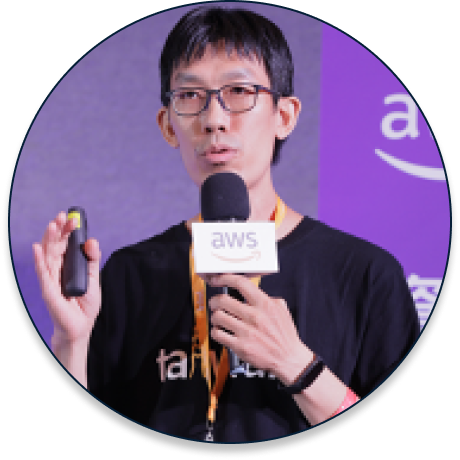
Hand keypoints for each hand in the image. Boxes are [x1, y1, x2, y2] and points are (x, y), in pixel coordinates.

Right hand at [33, 211, 101, 346]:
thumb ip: (92, 259)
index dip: (67, 231)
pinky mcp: (48, 289)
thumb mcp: (94, 277)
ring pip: (48, 255)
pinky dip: (39, 260)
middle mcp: (57, 269)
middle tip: (62, 216)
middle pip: (55, 246)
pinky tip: (38, 247)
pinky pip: (42, 272)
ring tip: (52, 225)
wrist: (82, 325)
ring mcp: (51, 278)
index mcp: (68, 265)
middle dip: (58, 230)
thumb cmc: (86, 303)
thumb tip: (91, 240)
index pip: (65, 244)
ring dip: (49, 239)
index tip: (72, 218)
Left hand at [207, 273, 312, 384]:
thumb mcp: (281, 309)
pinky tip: (220, 330)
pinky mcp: (240, 346)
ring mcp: (246, 331)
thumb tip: (251, 290)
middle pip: (223, 300)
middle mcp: (254, 316)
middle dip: (214, 300)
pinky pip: (218, 334)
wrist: (289, 358)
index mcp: (264, 304)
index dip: (225, 278)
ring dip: (214, 316)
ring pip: (217, 316)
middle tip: (214, 302)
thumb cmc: (284, 335)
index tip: (218, 279)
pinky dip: (215, 331)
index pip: (241, 283)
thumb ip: (266, 297)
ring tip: (217, 317)